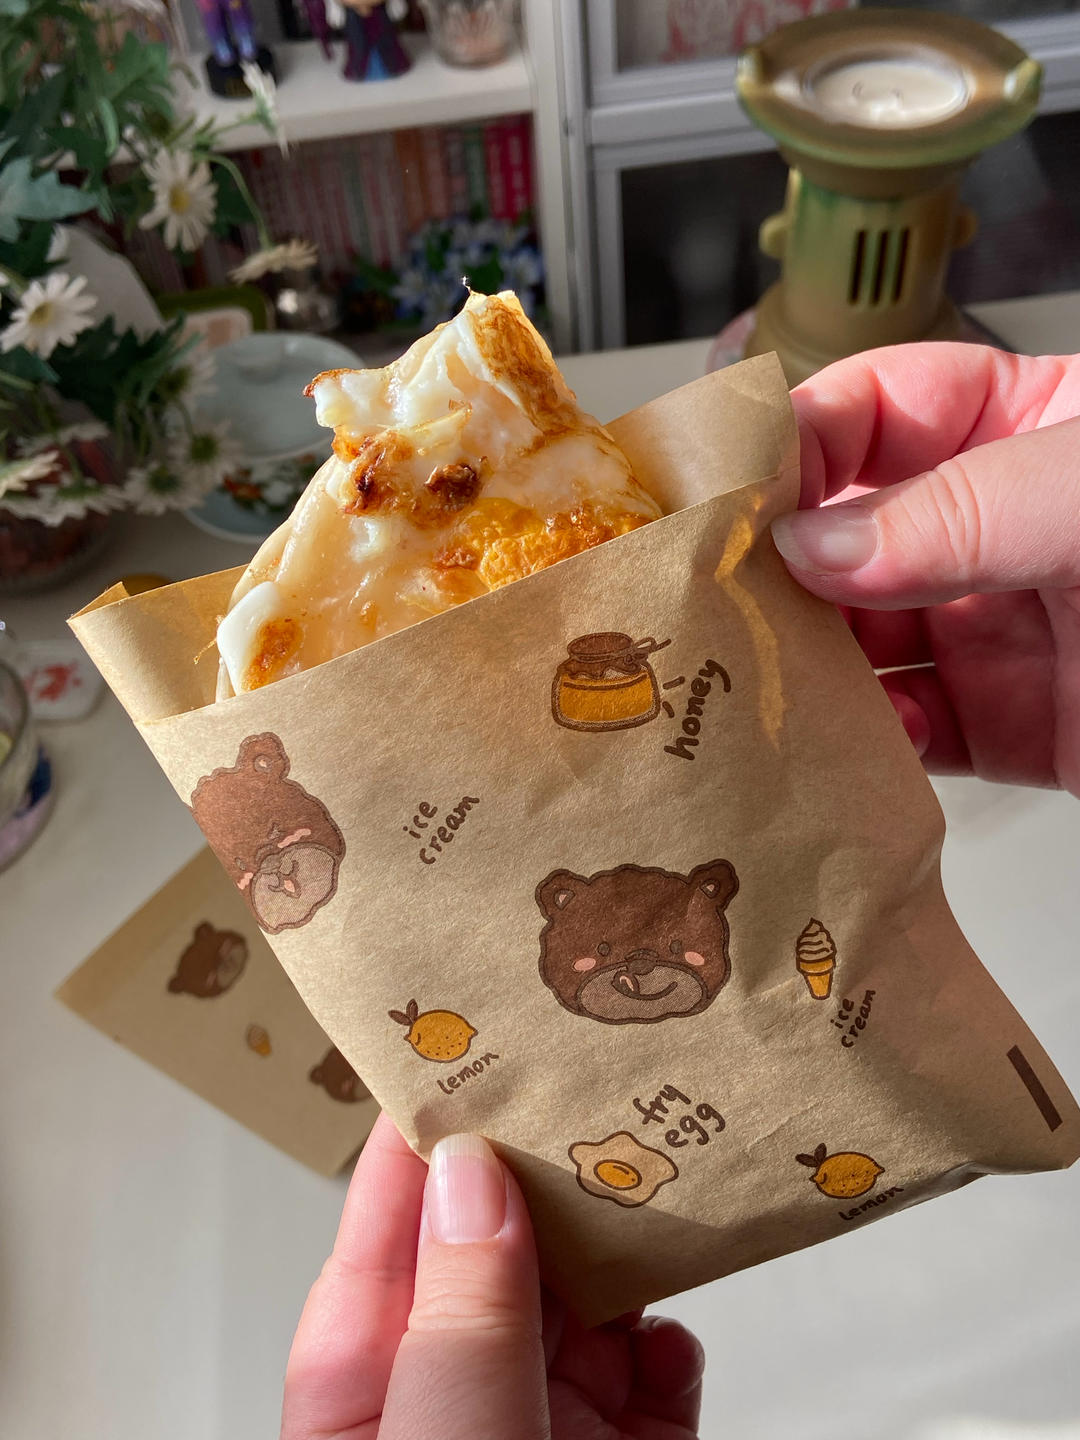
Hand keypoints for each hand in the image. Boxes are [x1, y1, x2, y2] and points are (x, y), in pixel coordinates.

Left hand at [281, 1114, 703, 1438]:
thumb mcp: (446, 1433)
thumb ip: (463, 1310)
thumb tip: (473, 1167)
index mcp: (367, 1366)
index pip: (398, 1204)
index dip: (437, 1114)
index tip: (488, 1030)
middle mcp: (452, 1377)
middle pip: (505, 1229)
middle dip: (556, 1158)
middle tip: (605, 1075)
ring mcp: (536, 1412)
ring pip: (586, 1287)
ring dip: (626, 1236)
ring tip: (662, 1171)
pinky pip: (653, 1365)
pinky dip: (671, 1340)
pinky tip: (668, 1335)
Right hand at [772, 343, 1079, 795]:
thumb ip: (955, 510)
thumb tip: (812, 540)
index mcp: (1025, 430)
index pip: (878, 410)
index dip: (799, 438)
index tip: (732, 484)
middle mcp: (998, 528)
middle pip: (849, 532)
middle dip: (778, 563)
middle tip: (713, 593)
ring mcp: (997, 628)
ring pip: (862, 638)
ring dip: (806, 660)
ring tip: (754, 676)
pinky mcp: (1007, 727)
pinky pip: (905, 730)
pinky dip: (859, 742)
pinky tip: (831, 741)